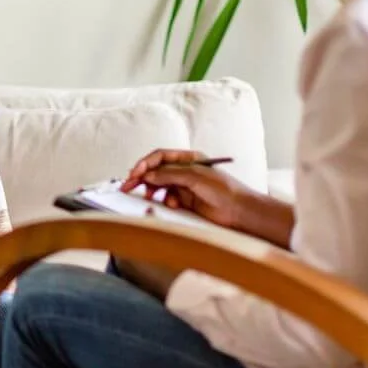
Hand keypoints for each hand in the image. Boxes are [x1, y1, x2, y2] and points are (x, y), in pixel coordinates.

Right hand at [122, 149, 252, 230]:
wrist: (239, 211)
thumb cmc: (223, 189)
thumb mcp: (194, 177)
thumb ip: (169, 174)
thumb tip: (148, 174)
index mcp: (188, 158)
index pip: (160, 156)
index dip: (145, 163)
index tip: (135, 173)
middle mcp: (184, 170)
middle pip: (157, 170)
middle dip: (142, 177)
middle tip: (128, 186)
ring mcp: (184, 186)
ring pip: (159, 185)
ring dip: (152, 190)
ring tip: (148, 197)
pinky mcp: (185, 201)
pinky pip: (167, 198)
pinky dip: (164, 200)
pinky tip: (169, 204)